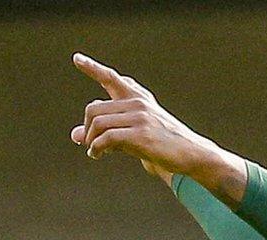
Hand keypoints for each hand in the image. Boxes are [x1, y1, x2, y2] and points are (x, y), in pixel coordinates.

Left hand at [70, 52, 204, 182]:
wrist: (191, 154)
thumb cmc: (163, 144)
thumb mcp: (133, 133)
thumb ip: (108, 130)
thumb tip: (75, 136)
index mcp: (138, 98)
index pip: (111, 78)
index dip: (92, 68)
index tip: (77, 58)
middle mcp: (138, 103)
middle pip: (94, 109)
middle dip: (87, 128)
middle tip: (88, 142)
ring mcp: (140, 118)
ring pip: (98, 123)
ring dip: (90, 140)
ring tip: (94, 151)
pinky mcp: (141, 135)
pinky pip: (107, 138)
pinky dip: (96, 148)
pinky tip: (96, 154)